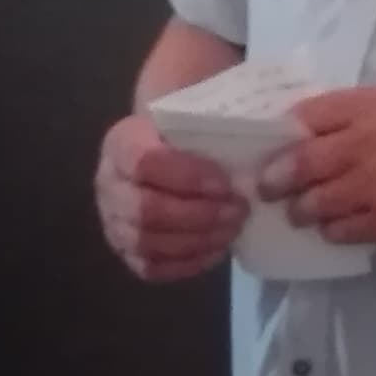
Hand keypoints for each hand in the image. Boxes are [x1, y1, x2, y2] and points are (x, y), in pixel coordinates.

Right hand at [97, 115, 246, 282]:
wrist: (171, 138)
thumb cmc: (192, 124)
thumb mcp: (199, 108)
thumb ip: (218, 119)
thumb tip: (268, 129)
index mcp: (121, 140)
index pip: (145, 163)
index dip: (188, 177)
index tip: (227, 181)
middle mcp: (106, 181)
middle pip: (144, 210)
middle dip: (199, 216)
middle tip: (240, 210)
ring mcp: (112, 218)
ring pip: (147, 242)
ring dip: (197, 240)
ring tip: (233, 228)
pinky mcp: (125, 248)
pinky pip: (149, 268)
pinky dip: (185, 263)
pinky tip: (215, 249)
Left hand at [259, 88, 375, 248]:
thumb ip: (366, 113)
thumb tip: (326, 129)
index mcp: (369, 106)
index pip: (305, 115)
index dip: (284, 131)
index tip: (275, 142)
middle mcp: (360, 144)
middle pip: (296, 163)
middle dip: (275, 177)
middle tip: (268, 186)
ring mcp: (369, 187)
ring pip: (311, 203)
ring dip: (301, 209)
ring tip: (301, 212)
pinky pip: (338, 231)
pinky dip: (331, 230)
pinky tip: (337, 226)